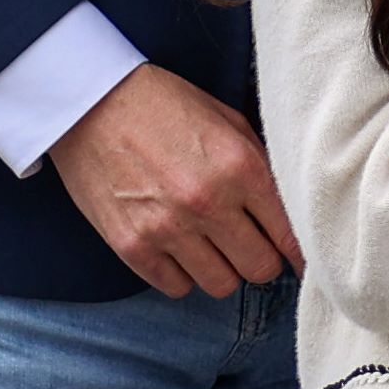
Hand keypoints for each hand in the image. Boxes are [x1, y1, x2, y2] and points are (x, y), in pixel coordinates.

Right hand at [43, 63, 300, 298]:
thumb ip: (260, 165)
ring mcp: (167, 229)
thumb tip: (290, 211)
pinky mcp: (132, 246)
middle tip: (250, 244)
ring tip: (211, 244)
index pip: (289, 235)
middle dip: (261, 259)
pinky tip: (178, 248)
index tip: (297, 256)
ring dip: (222, 269)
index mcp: (239, 166)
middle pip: (260, 269)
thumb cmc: (163, 105)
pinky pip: (177, 288)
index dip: (298, 250)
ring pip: (222, 286)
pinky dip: (183, 274)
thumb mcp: (226, 120)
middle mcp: (207, 203)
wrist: (90, 101)